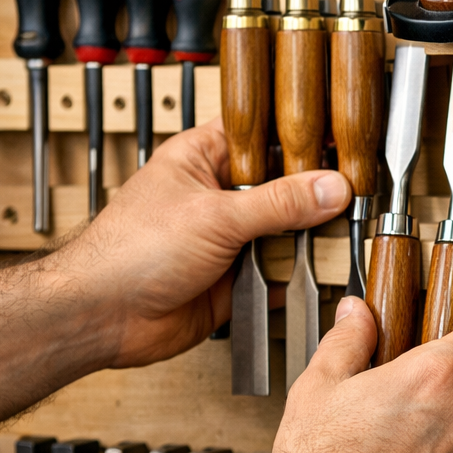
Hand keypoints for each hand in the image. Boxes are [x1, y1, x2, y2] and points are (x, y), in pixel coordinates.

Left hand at [56, 119, 351, 369]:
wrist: (101, 318)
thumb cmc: (127, 252)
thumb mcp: (214, 216)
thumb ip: (279, 203)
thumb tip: (332, 188)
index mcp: (204, 158)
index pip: (264, 134)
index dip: (303, 136)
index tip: (344, 144)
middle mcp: (219, 195)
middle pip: (285, 185)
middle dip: (316, 195)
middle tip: (352, 196)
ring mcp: (228, 238)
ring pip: (286, 230)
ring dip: (308, 239)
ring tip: (337, 237)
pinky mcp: (236, 278)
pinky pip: (279, 273)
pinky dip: (297, 277)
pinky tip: (316, 273)